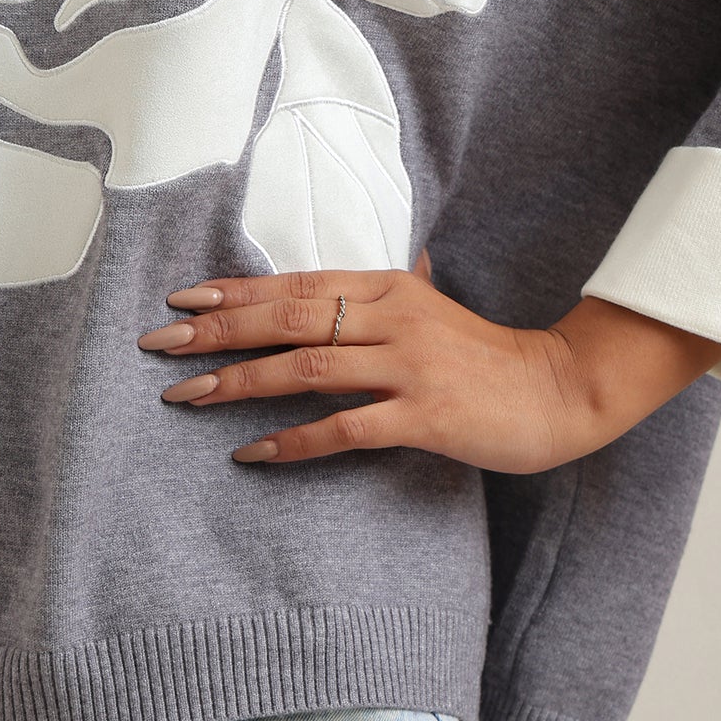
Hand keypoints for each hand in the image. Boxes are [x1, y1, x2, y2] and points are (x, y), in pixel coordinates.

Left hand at [137, 259, 720, 470]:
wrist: (559, 391)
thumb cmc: (490, 357)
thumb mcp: (437, 308)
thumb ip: (399, 290)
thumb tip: (390, 266)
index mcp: (391, 287)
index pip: (298, 282)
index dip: (236, 288)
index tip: (182, 296)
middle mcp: (393, 317)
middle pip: (288, 317)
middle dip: (218, 328)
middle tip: (160, 342)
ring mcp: (407, 366)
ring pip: (305, 368)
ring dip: (238, 381)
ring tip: (185, 396)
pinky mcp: (423, 416)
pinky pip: (344, 428)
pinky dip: (292, 441)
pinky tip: (250, 453)